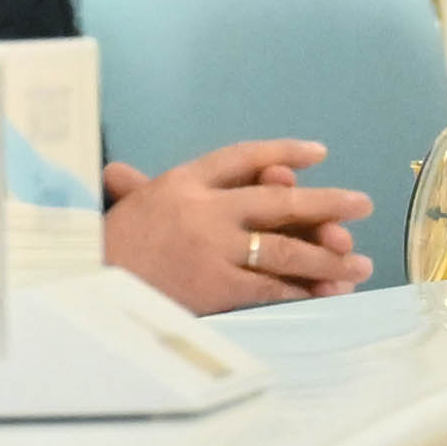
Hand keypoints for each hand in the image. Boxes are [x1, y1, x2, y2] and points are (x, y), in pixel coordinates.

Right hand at [99, 140, 371, 313]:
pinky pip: (271, 287)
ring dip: (327, 257)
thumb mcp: (128, 206)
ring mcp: (213, 248)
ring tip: (360, 263)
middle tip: (362, 203)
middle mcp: (203, 209)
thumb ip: (141, 187)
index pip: (242, 157)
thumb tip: (125, 173)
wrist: (84, 285)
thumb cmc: (106, 247)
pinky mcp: (217, 287)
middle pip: (277, 201)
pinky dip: (303, 290)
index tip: (317, 153)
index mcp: (182, 182)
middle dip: (326, 203)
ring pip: (284, 249)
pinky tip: (328, 292)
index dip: (282, 153)